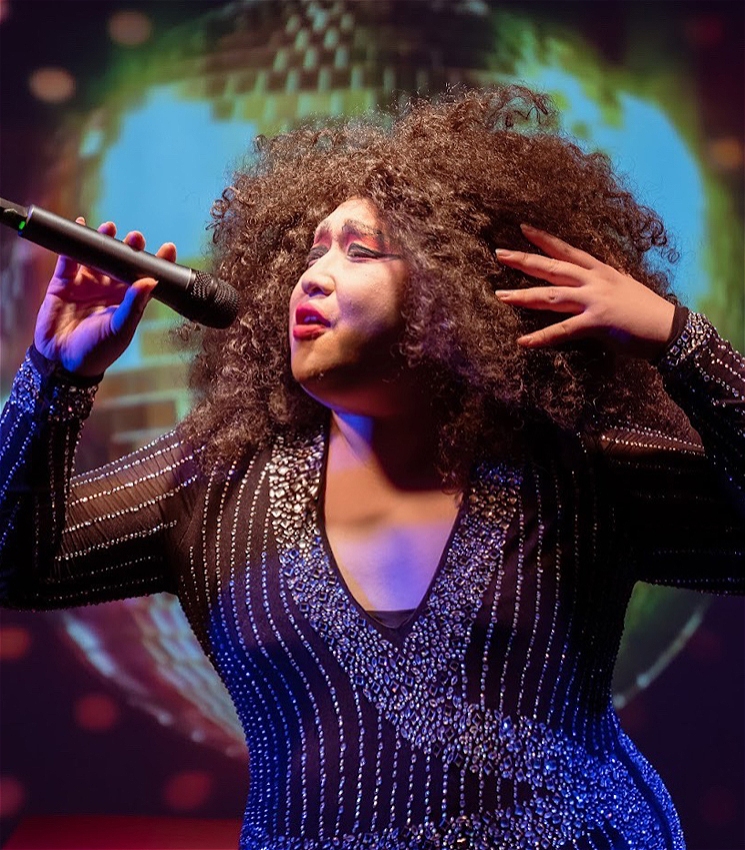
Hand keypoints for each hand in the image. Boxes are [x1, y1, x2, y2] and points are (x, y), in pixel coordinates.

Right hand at [33, 219, 176, 376]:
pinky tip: (80, 226)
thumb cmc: (97, 351)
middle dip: (129, 248)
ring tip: (110, 228)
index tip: (168, 248)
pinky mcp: (64, 282)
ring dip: (104, 241)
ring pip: (97, 256)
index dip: (156, 263)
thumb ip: (134, 305)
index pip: (146, 278)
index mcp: (128, 301)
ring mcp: (87, 284)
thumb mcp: (119, 329)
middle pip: (122, 262)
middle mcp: (109, 289)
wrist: (63, 361)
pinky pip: (69, 259)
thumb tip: (151, 280)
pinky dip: (74, 244)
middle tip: (136, 237)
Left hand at [494, 224, 675, 359]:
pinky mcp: (596, 322)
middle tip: (499, 253)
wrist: (669, 329)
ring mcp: (594, 300)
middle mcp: (595, 281)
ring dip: (523, 297)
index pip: (567, 251)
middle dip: (524, 260)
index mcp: (601, 271)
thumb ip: (604, 283)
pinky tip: (523, 342)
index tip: (523, 229)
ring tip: (501, 296)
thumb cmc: (647, 312)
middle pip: (552, 268)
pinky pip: (562, 330)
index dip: (544, 240)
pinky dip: (541, 337)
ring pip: (551, 296)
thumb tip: (592, 280)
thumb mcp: (624, 287)